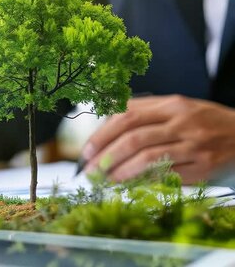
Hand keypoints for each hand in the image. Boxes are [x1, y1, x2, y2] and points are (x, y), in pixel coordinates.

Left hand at [82, 95, 234, 182]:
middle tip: (90, 171)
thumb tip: (103, 125)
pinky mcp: (203, 167)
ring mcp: (194, 145)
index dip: (102, 135)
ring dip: (121, 172)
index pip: (127, 117)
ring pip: (148, 159)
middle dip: (106, 157)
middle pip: (134, 139)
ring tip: (105, 181)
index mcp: (171, 104)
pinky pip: (167, 176)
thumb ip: (143, 111)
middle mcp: (182, 123)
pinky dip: (144, 181)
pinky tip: (129, 185)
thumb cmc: (201, 121)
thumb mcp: (176, 107)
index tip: (86, 151)